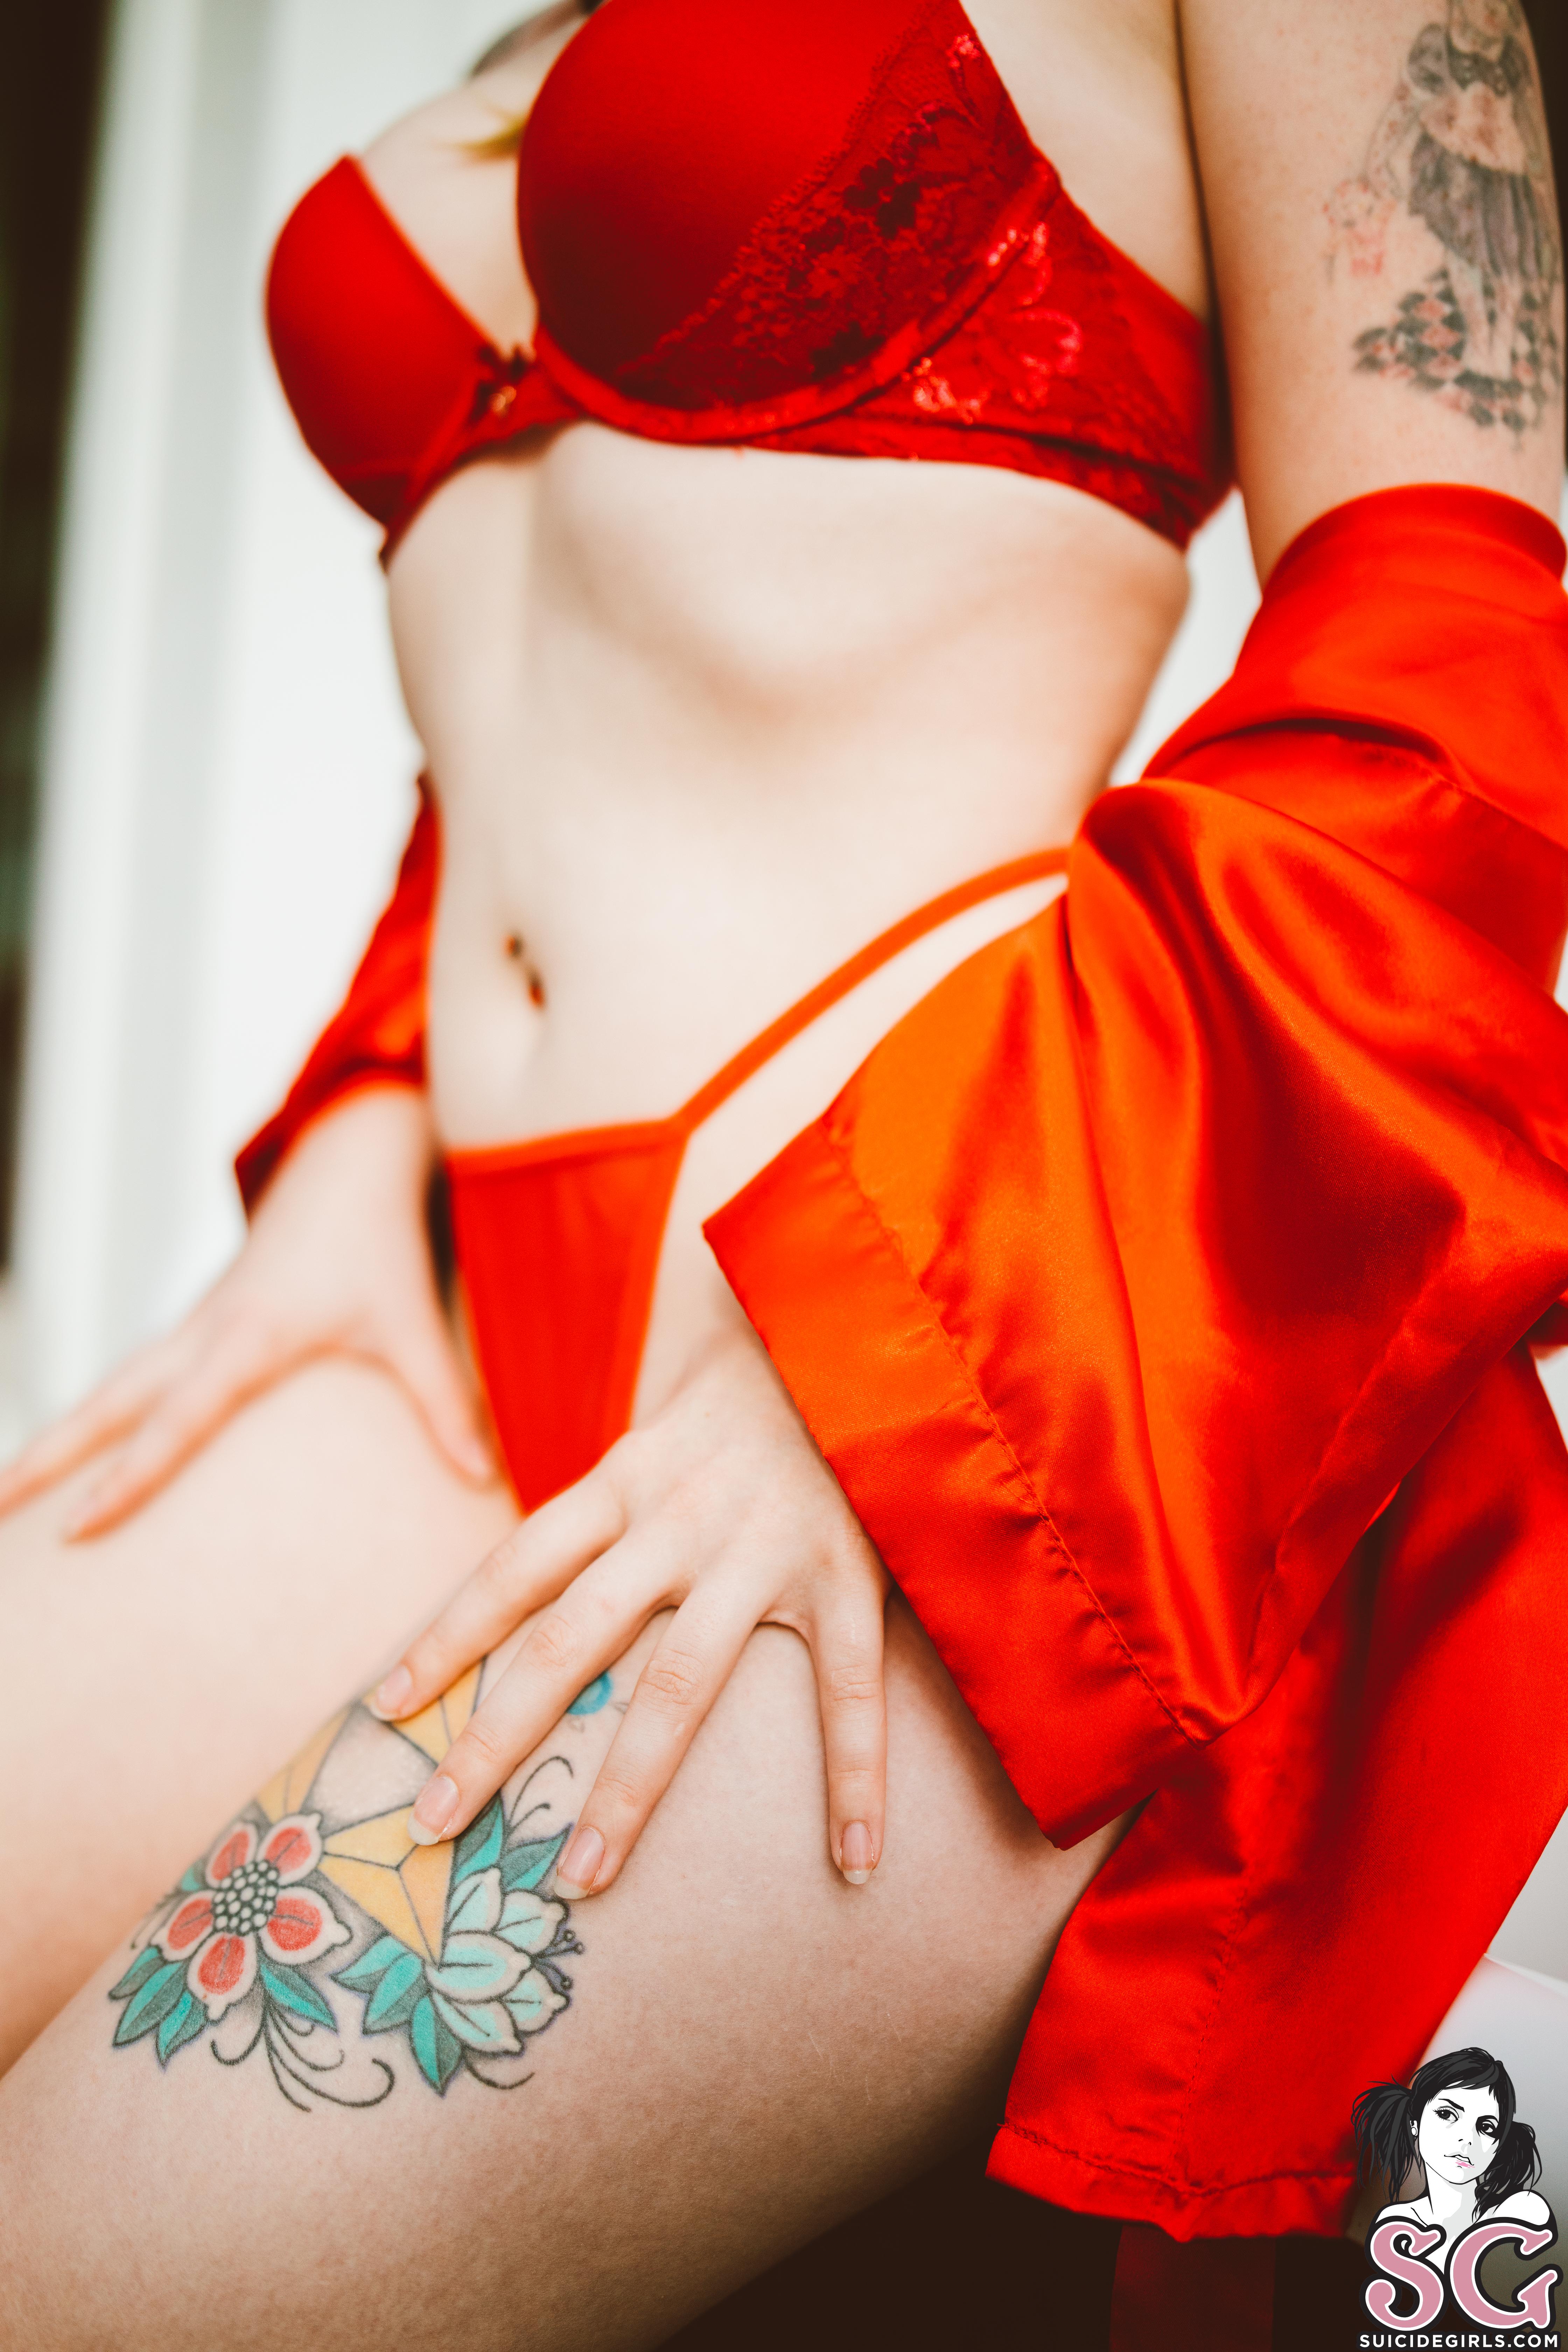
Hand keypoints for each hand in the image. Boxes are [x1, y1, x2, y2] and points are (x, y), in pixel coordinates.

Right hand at [0, 1086, 492, 1535]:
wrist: (351, 1167)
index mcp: (248, 1337)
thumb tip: (485, 1476)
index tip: (79, 1527)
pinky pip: (133, 1377)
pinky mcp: (197, 1322)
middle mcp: (204, 1332)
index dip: (127, 1477)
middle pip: (109, 1404)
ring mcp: (192, 1325)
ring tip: (5, 1497)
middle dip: (47, 1459)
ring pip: (109, 1388)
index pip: (177, 1420)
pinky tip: (70, 1452)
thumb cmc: (380, 1245)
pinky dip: (95, 1414)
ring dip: (57, 1438)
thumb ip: (447, 1403)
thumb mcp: (413, 1323)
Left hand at [372, 1318, 890, 1892]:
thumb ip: (611, 1506)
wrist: (855, 1313)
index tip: (383, 1710)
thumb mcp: (660, 1432)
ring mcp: (762, 1548)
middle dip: (496, 1737)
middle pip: (567, 1641)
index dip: (446, 1637)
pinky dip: (853, 1775)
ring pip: (680, 1686)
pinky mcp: (847, 1568)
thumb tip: (543, 1592)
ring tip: (584, 1879)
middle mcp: (678, 1520)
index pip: (512, 1566)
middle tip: (432, 1826)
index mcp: (624, 1480)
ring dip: (629, 1789)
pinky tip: (857, 1858)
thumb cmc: (751, 1387)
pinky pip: (849, 1688)